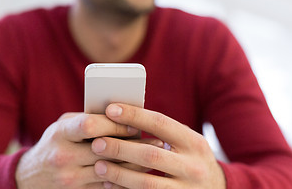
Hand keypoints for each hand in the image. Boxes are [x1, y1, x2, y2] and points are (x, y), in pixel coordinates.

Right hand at [15, 112, 161, 188]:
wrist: (29, 178)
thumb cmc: (54, 144)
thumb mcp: (63, 126)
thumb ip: (87, 119)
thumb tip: (122, 115)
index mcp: (61, 134)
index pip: (90, 125)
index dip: (115, 124)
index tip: (135, 125)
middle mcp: (63, 157)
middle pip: (105, 150)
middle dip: (133, 145)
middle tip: (155, 142)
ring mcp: (69, 179)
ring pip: (111, 172)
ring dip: (135, 165)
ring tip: (153, 158)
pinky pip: (107, 188)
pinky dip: (124, 180)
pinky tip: (138, 173)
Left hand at [91, 104, 225, 188]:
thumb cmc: (193, 159)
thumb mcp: (188, 142)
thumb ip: (165, 131)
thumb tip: (126, 116)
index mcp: (194, 142)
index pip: (161, 123)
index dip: (134, 115)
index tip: (110, 110)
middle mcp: (193, 166)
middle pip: (150, 154)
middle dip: (120, 148)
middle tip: (97, 142)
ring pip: (146, 182)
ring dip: (119, 173)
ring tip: (98, 165)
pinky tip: (109, 184)